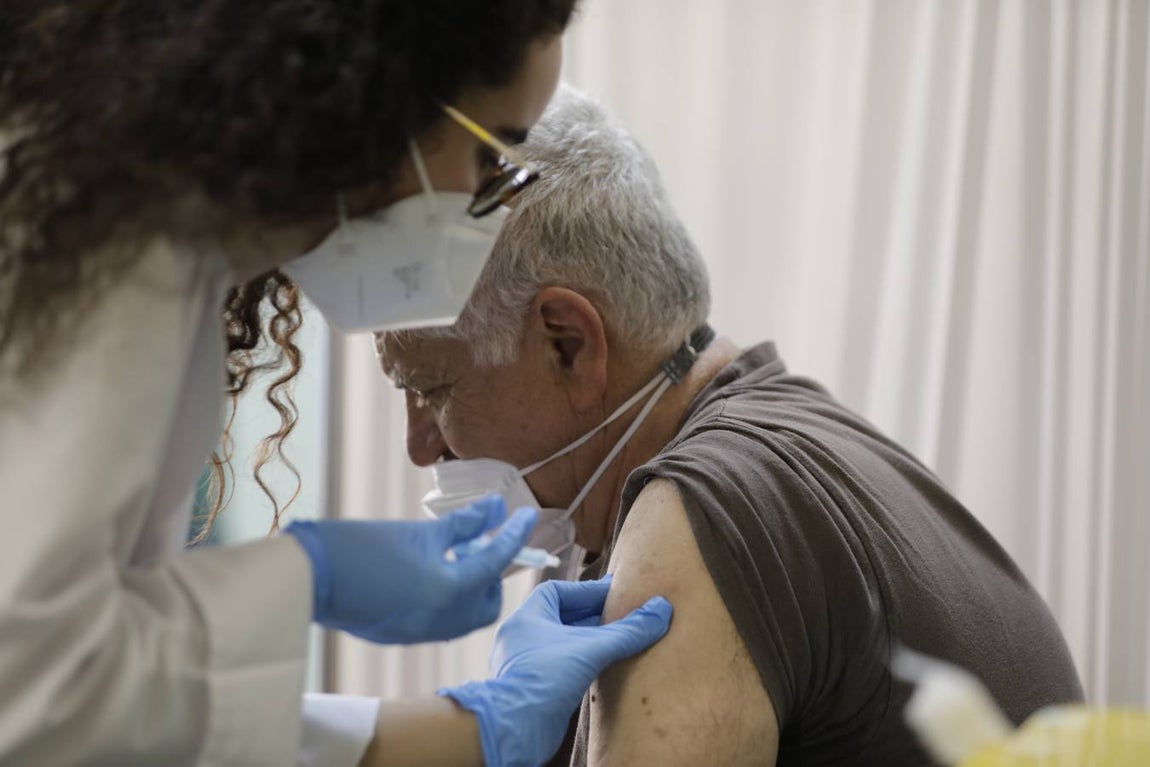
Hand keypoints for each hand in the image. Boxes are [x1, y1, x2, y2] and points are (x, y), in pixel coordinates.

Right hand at [285, 496, 536, 643]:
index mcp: (446, 591)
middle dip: (492, 574)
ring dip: (470, 587)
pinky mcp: (402, 637)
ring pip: (466, 616)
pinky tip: (433, 574)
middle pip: (488, 603)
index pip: (495, 561)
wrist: (307, 577)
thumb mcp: (416, 532)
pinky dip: (448, 599)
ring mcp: (420, 634)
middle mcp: (440, 621)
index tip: (526, 517)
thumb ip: (461, 525)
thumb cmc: (358, 547)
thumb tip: (493, 509)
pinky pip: (442, 622)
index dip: (514, 535)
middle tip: (480, 543)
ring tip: (455, 555)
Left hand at [441, 577, 672, 766]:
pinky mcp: (532, 688)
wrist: (515, 729)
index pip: (557, 591)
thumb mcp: (591, 649)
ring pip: (560, 643)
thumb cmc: (542, 680)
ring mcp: (524, 663)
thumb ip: (627, 631)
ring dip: (586, 640)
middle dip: (591, 615)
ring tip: (616, 640)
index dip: (587, 590)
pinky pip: (559, 666)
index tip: (614, 592)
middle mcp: (522, 637)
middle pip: (561, 616)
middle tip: (621, 615)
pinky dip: (579, 663)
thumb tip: (660, 610)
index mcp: (527, 617)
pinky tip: (601, 668)